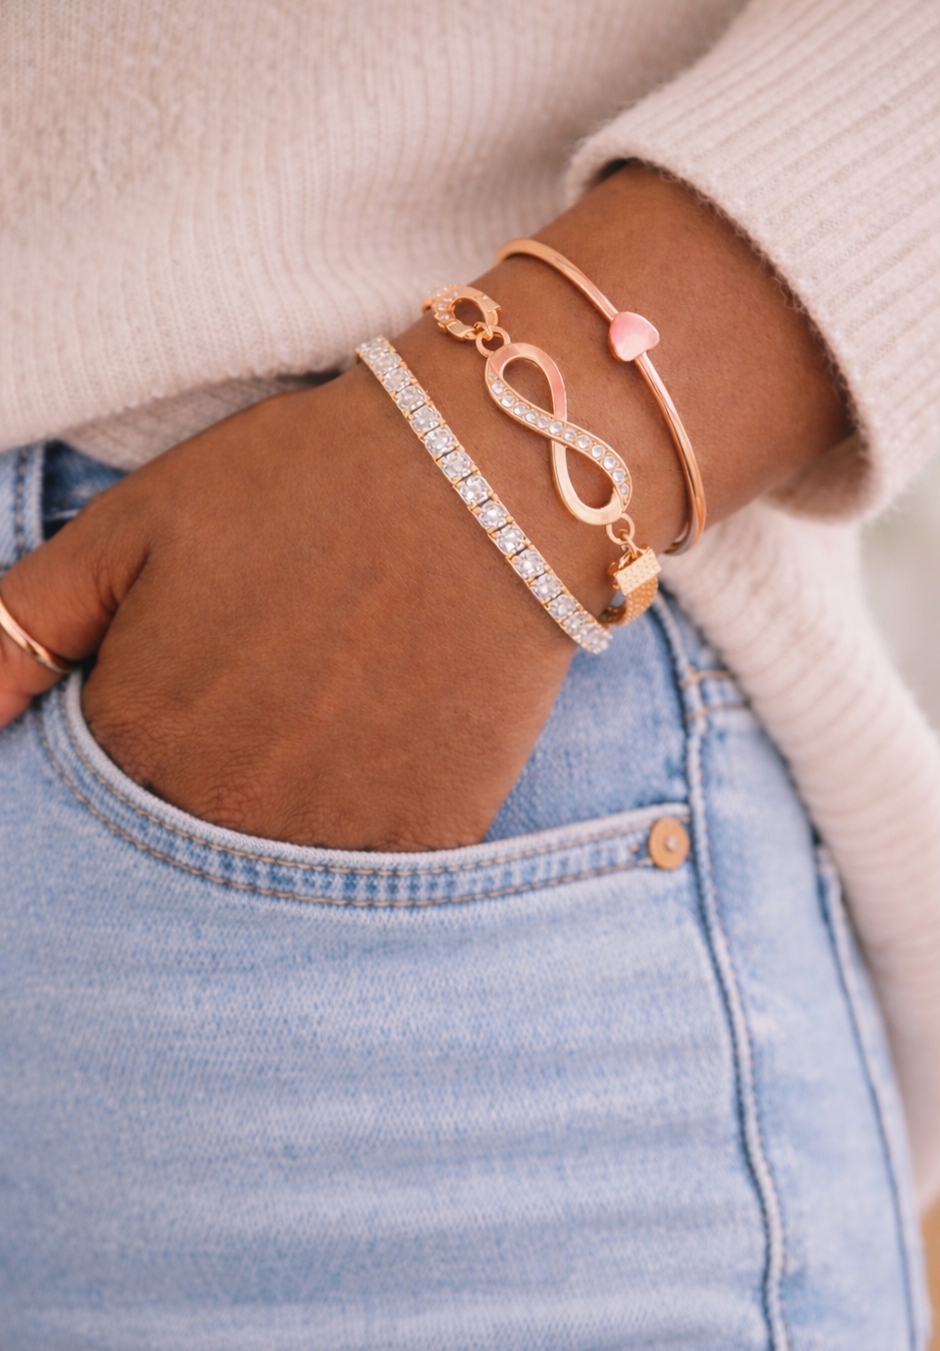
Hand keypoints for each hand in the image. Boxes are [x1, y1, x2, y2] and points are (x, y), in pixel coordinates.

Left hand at [0, 168, 847, 849]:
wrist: (482, 472)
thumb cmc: (298, 485)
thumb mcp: (127, 531)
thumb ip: (14, 633)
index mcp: (138, 741)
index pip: (100, 800)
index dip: (146, 728)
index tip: (199, 672)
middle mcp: (226, 814)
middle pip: (189, 844)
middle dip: (216, 774)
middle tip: (278, 682)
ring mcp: (334, 840)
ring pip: (281, 872)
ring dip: (293, 804)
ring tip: (333, 701)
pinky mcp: (431, 840)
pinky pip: (377, 878)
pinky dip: (372, 822)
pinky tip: (389, 733)